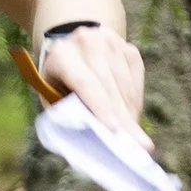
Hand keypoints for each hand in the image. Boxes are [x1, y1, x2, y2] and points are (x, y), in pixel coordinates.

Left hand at [42, 24, 151, 146]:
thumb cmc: (58, 80)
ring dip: (131, 114)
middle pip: (109, 87)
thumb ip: (66, 113)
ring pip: (126, 86)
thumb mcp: (51, 95)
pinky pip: (137, 80)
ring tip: (136, 139)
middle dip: (123, 120)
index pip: (85, 82)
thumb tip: (92, 141)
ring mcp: (112, 43)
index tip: (114, 130)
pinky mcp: (128, 49)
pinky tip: (132, 118)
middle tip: (139, 147)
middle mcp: (88, 43)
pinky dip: (135, 102)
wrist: (71, 44)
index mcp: (62, 54)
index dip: (100, 107)